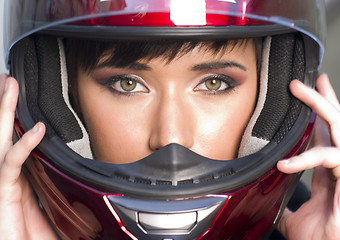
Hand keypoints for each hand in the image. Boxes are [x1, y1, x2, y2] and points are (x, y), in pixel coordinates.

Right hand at [0, 74, 55, 239]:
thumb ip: (65, 191)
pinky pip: (11, 164)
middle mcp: (10, 175)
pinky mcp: (3, 192)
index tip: (25, 99)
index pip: (17, 139)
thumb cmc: (37, 235)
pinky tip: (38, 130)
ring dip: (4, 111)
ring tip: (9, 86)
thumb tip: (86, 183)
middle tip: (8, 80)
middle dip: (4, 105)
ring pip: (1, 139)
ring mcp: (4, 182)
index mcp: (22, 176)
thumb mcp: (55, 208)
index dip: (17, 119)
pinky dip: (24, 145)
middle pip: (4, 132)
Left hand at [277, 74, 339, 238]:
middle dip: (319, 98)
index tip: (307, 94)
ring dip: (319, 105)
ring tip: (298, 90)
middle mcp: (339, 165)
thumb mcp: (294, 218)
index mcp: (327, 171)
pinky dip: (306, 159)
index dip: (316, 114)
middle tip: (299, 82)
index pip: (323, 135)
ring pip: (338, 127)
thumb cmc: (320, 238)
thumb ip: (282, 205)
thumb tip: (265, 202)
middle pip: (334, 122)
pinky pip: (330, 158)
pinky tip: (286, 164)